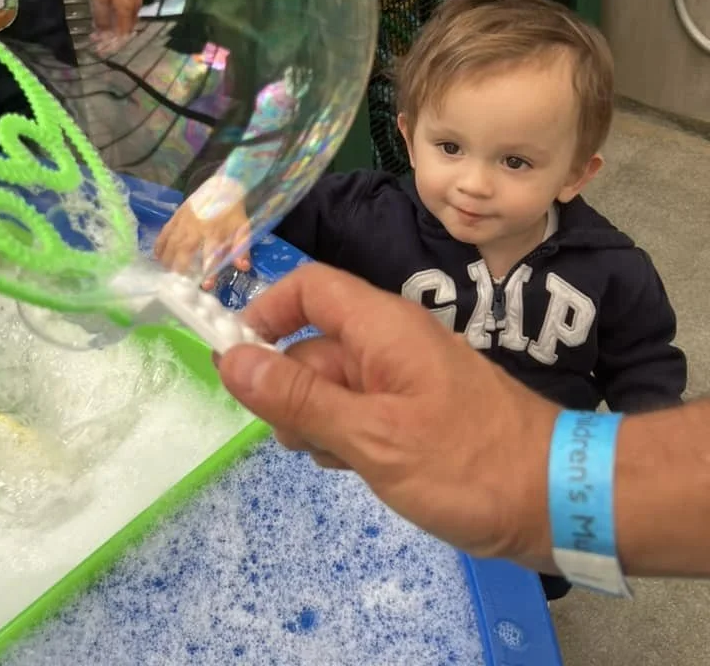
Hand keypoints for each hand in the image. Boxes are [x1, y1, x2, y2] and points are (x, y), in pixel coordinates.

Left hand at [88, 0, 142, 50]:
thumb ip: (102, 17)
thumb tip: (103, 34)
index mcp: (129, 8)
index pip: (123, 33)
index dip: (112, 44)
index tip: (100, 50)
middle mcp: (138, 3)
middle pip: (128, 25)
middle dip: (114, 36)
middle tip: (99, 42)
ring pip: (129, 15)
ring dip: (117, 23)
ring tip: (103, 29)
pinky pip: (130, 4)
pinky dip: (121, 12)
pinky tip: (111, 11)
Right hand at [155, 185, 251, 286]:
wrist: (222, 185)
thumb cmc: (233, 211)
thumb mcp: (243, 228)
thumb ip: (242, 248)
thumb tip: (243, 267)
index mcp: (216, 231)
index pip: (212, 255)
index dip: (209, 271)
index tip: (206, 286)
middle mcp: (197, 227)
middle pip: (185, 250)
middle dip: (180, 268)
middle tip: (178, 282)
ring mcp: (184, 221)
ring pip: (171, 243)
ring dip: (168, 260)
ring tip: (166, 274)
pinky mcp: (176, 215)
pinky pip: (164, 232)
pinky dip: (159, 245)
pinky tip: (157, 257)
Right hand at [216, 263, 558, 569]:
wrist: (555, 499)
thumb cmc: (465, 463)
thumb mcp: (371, 436)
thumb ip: (299, 398)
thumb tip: (231, 359)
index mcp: (382, 326)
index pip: (309, 288)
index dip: (266, 314)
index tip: (236, 363)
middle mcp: (391, 341)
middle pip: (315, 344)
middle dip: (292, 390)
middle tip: (303, 442)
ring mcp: (405, 376)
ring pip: (334, 383)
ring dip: (319, 420)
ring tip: (342, 462)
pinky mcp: (416, 410)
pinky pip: (361, 408)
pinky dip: (348, 435)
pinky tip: (361, 469)